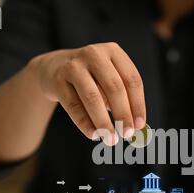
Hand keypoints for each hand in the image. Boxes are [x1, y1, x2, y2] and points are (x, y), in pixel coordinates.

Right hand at [31, 42, 145, 144]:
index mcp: (113, 52)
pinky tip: (94, 135)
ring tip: (110, 139)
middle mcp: (94, 54)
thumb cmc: (91, 78)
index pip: (132, 80)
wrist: (53, 68)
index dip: (137, 104)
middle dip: (123, 114)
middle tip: (127, 134)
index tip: (140, 125)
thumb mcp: (108, 80)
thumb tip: (135, 128)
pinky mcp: (57, 80)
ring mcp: (74, 66)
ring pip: (93, 97)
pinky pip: (74, 105)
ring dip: (103, 121)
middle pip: (114, 87)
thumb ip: (122, 100)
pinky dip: (85, 123)